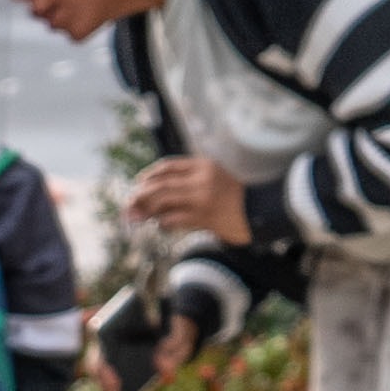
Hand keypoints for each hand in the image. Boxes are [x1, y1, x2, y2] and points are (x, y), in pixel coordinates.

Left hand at [120, 155, 250, 245]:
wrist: (261, 210)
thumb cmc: (236, 196)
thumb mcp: (214, 178)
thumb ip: (190, 180)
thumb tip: (157, 193)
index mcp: (202, 165)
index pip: (167, 167)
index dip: (148, 176)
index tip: (138, 184)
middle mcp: (200, 179)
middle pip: (160, 184)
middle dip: (139, 195)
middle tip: (128, 205)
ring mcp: (202, 198)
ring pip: (163, 201)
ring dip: (146, 210)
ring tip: (137, 217)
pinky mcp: (204, 218)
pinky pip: (174, 220)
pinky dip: (163, 223)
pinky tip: (159, 225)